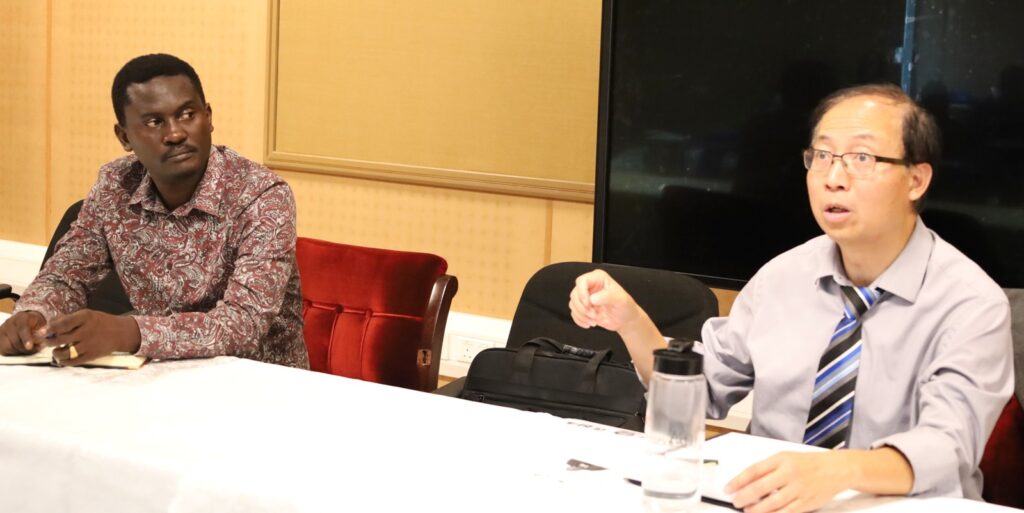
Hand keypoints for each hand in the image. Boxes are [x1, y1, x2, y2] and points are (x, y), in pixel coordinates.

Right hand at [0, 311, 47, 354]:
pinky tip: (20, 349)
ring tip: (29, 349)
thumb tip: (44, 336)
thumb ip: (43, 330)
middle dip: (26, 348)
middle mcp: (10, 323)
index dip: (26, 338)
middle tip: (35, 348)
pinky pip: (4, 349)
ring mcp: (3, 331)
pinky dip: (13, 352)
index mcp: (22, 317)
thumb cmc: (35, 323)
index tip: (29, 347)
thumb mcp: (42, 323)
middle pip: (15, 340)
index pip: (22, 329)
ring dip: (20, 351)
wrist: (26, 320)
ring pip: (8, 347)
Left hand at [45, 310, 141, 365]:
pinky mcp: (92, 355)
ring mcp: (89, 344)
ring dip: (56, 353)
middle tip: (45, 342)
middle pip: (61, 339)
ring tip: (55, 351)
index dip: (50, 328)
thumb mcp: (87, 315)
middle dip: (49, 341)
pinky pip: (73, 361)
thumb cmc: (100, 322)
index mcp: (85, 317)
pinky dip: (64, 361)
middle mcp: (87, 331)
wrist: (121, 333)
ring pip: (65, 352)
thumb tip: (48, 326)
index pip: (63, 323)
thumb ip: (68, 319)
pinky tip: (62, 359)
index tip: (42, 331)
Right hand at [568, 269, 640, 331]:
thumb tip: (592, 298)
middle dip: (583, 307)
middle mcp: (590, 285)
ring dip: (582, 315)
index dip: (582, 292)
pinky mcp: (583, 307)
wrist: (625, 320)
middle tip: (594, 315)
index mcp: (598, 278)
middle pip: (575, 294)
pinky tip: (589, 323)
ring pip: (573, 304)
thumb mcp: (620, 300)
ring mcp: (585, 297)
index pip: (582, 281)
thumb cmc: (625, 307)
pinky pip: (574, 313)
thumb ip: (608, 296)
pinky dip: (579, 320)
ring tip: (594, 320)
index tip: (588, 303)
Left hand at [726, 451, 850, 512]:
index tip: (728, 488)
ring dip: (757, 509)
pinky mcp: (806, 503)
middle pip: (761, 487)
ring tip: (747, 510)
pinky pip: (787, 512)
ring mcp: (798, 489)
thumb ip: (767, 469)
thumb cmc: (807, 463)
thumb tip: (746, 483)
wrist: (835, 469)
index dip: (738, 481)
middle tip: (735, 501)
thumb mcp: (785, 458)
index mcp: (781, 459)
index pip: (754, 470)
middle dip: (744, 496)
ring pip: (773, 503)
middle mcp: (789, 473)